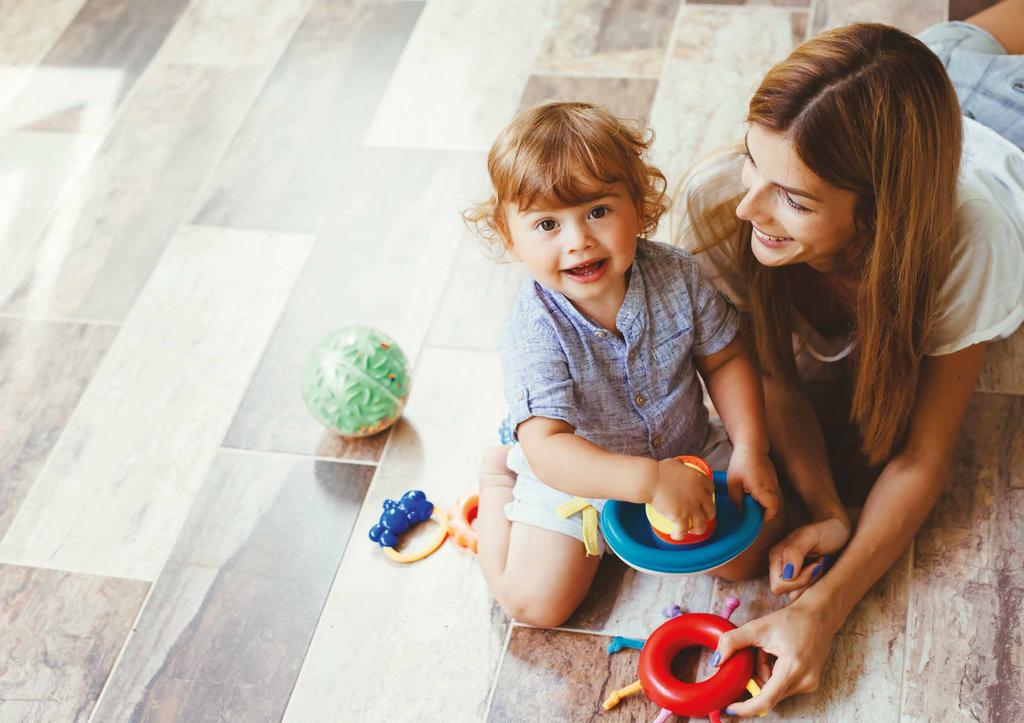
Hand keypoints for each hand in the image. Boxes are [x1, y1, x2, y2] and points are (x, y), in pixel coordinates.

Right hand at [650, 458, 714, 537]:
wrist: (650, 480)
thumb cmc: (659, 471)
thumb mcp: (675, 463)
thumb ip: (681, 465)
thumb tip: (679, 463)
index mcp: (700, 480)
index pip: (711, 490)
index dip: (707, 496)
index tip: (702, 500)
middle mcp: (700, 494)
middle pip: (711, 510)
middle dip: (706, 515)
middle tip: (698, 516)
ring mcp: (692, 507)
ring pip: (702, 525)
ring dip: (697, 529)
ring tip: (690, 530)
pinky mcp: (681, 517)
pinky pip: (684, 531)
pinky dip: (680, 535)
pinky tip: (676, 536)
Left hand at [713, 594, 841, 715]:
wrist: (819, 614)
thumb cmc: (791, 619)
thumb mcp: (758, 627)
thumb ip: (732, 642)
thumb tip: (716, 661)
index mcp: (793, 668)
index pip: (766, 701)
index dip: (746, 707)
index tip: (730, 707)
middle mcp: (804, 681)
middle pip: (768, 692)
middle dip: (756, 675)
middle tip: (759, 652)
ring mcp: (810, 684)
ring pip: (775, 689)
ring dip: (766, 673)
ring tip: (770, 650)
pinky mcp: (811, 682)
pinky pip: (784, 686)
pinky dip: (775, 674)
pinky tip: (778, 655)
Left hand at [726, 446, 781, 520]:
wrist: (751, 445)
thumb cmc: (741, 462)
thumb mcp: (733, 482)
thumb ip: (736, 498)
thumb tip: (740, 509)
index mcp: (763, 489)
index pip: (772, 509)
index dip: (766, 518)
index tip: (756, 521)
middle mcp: (772, 487)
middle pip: (774, 506)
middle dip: (764, 512)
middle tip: (751, 514)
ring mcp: (773, 481)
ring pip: (772, 499)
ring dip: (763, 504)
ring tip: (749, 503)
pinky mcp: (772, 477)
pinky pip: (770, 491)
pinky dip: (763, 495)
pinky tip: (751, 492)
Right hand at [769, 516, 849, 599]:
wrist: (838, 530)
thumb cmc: (826, 530)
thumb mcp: (811, 536)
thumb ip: (794, 552)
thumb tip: (786, 575)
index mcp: (776, 556)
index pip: (779, 586)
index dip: (800, 580)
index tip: (816, 564)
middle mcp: (779, 566)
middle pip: (787, 592)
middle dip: (807, 581)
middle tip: (819, 563)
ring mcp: (789, 573)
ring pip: (796, 593)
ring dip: (813, 581)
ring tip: (820, 563)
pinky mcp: (800, 578)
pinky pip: (805, 592)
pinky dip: (816, 582)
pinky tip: (820, 568)